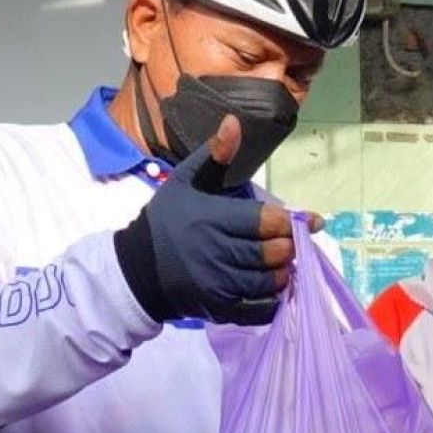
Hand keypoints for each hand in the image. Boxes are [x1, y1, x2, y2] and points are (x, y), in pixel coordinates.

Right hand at [114, 116, 322, 324]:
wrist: (135, 272)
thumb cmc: (166, 222)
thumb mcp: (185, 182)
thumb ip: (214, 155)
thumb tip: (234, 121)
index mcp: (210, 219)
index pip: (267, 222)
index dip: (288, 221)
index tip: (297, 220)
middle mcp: (215, 254)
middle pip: (274, 252)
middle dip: (287, 245)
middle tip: (284, 241)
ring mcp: (217, 286)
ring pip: (270, 280)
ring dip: (284, 271)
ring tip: (279, 261)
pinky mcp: (218, 310)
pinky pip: (260, 309)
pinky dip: (274, 298)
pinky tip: (270, 285)